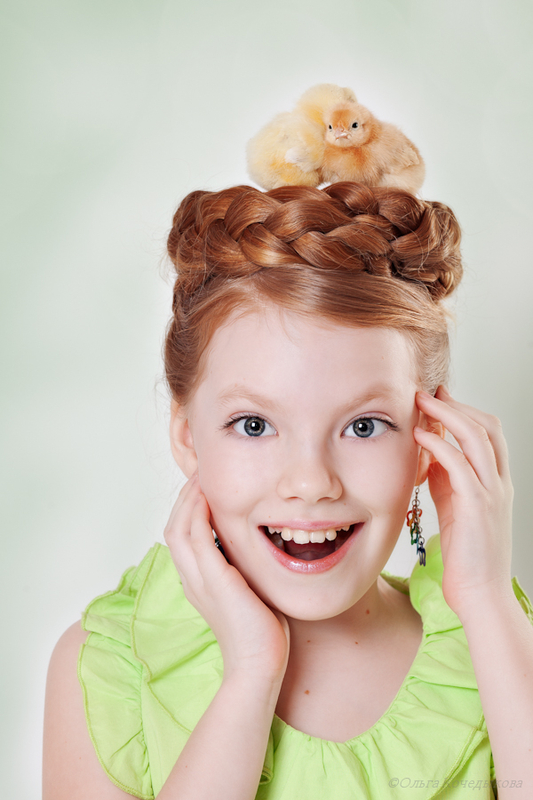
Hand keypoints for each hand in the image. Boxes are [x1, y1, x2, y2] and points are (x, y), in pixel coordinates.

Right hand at [164, 473, 289, 682]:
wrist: (259, 666)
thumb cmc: (260, 633)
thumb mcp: (247, 592)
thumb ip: (242, 571)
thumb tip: (254, 550)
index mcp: (197, 582)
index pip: (181, 536)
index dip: (188, 509)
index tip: (204, 488)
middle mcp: (191, 579)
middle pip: (173, 527)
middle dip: (184, 498)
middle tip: (199, 475)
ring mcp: (199, 580)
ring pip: (178, 528)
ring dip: (188, 500)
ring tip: (201, 478)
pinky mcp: (214, 580)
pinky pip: (197, 538)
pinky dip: (198, 514)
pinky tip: (209, 498)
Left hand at [414, 387, 513, 618]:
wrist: (480, 593)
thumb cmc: (466, 554)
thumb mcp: (455, 506)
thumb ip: (446, 480)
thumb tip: (428, 456)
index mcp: (496, 481)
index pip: (488, 432)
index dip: (463, 410)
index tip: (436, 397)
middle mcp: (499, 482)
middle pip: (487, 426)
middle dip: (456, 404)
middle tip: (426, 393)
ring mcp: (492, 493)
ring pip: (478, 437)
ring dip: (447, 414)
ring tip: (421, 403)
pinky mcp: (477, 507)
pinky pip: (459, 465)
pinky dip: (439, 445)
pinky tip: (420, 437)